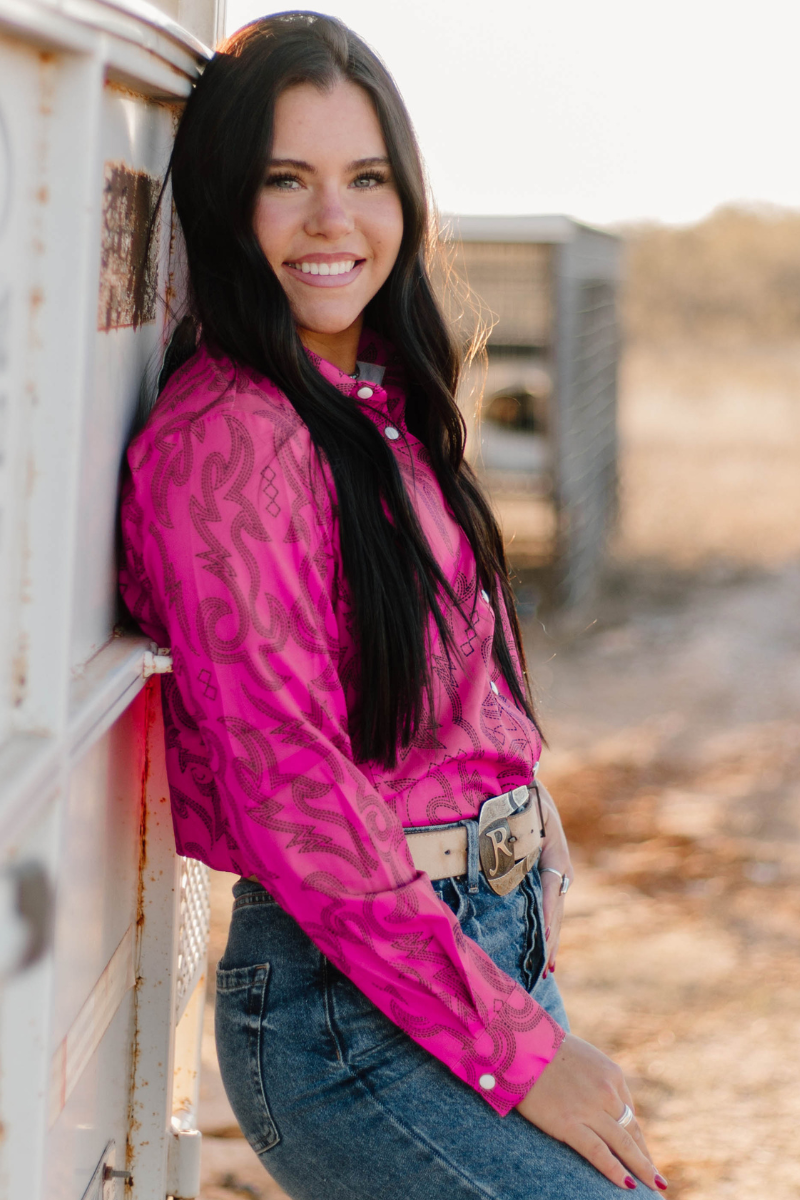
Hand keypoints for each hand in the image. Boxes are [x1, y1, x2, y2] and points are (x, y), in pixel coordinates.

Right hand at [516, 1034, 666, 1190]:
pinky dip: (614, 1170)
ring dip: (641, 1168)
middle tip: (657, 1180)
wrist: (521, 1045)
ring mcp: (590, 1109)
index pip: (629, 1112)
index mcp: (612, 1075)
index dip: (636, 1137)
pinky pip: (598, 1152)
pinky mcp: (569, 1124)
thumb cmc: (547, 1049)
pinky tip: (627, 1185)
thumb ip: (597, 1080)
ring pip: (623, 1144)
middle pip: (631, 1130)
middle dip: (644, 1157)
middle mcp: (607, 1092)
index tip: (643, 1154)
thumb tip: (604, 1103)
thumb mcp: (584, 1058)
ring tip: (653, 1187)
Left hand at [535, 781, 571, 972]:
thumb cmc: (525, 798)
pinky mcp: (551, 876)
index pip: (551, 894)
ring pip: (555, 913)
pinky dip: (549, 928)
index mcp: (556, 858)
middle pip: (556, 912)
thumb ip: (525, 839)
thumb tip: (521, 865)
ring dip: (550, 941)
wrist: (529, 785)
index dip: (547, 920)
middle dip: (549, 942)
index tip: (544, 943)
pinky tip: (546, 950)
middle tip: (543, 972)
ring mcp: (559, 875)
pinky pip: (550, 906)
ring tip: (546, 970)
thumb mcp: (528, 815)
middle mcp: (561, 870)